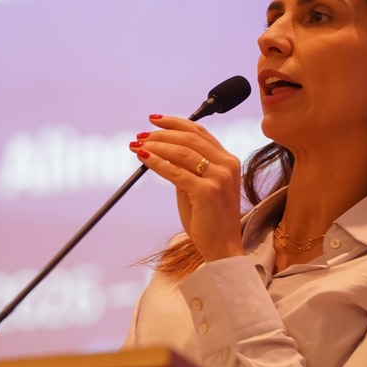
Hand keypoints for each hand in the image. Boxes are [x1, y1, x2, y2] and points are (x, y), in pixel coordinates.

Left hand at [129, 115, 244, 261]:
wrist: (222, 247)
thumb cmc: (208, 218)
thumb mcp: (198, 186)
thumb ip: (186, 167)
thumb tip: (160, 148)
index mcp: (228, 160)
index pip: (200, 132)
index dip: (175, 122)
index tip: (154, 119)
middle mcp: (227, 165)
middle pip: (189, 138)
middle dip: (161, 134)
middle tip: (140, 135)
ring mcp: (219, 178)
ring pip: (182, 152)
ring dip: (156, 145)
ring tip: (138, 144)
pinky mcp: (208, 192)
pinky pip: (176, 172)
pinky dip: (156, 162)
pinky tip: (143, 158)